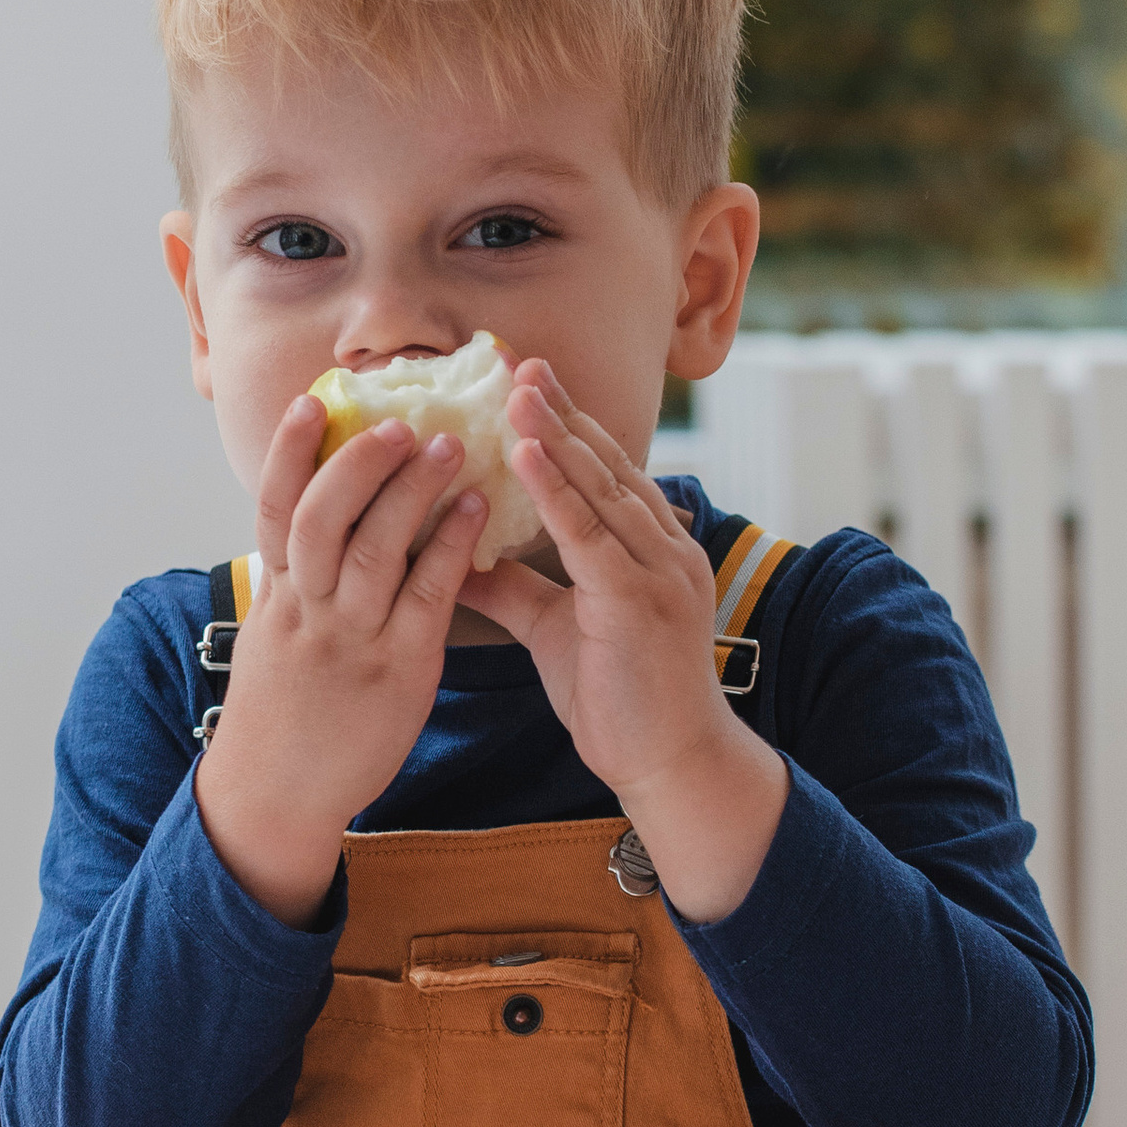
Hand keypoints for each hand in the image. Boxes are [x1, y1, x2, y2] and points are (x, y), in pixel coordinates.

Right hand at [195, 395, 489, 924]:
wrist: (278, 794)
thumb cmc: (284, 711)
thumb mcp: (275, 636)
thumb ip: (296, 580)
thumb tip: (312, 522)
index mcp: (276, 595)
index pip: (274, 509)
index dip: (289, 452)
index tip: (312, 402)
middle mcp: (307, 610)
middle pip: (324, 519)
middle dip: (358, 463)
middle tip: (399, 419)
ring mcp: (351, 638)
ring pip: (376, 551)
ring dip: (412, 492)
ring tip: (449, 445)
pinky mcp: (397, 669)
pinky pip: (426, 598)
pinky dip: (451, 549)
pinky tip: (478, 511)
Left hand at [455, 364, 787, 923]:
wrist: (669, 764)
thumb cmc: (619, 701)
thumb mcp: (557, 629)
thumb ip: (516, 587)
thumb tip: (457, 555)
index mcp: (652, 549)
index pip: (605, 472)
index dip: (566, 426)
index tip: (525, 383)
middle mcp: (665, 547)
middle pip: (606, 464)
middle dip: (560, 412)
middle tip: (517, 362)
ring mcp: (660, 570)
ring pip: (600, 487)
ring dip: (554, 435)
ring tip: (514, 390)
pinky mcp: (640, 600)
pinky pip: (590, 533)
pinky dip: (554, 490)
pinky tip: (521, 454)